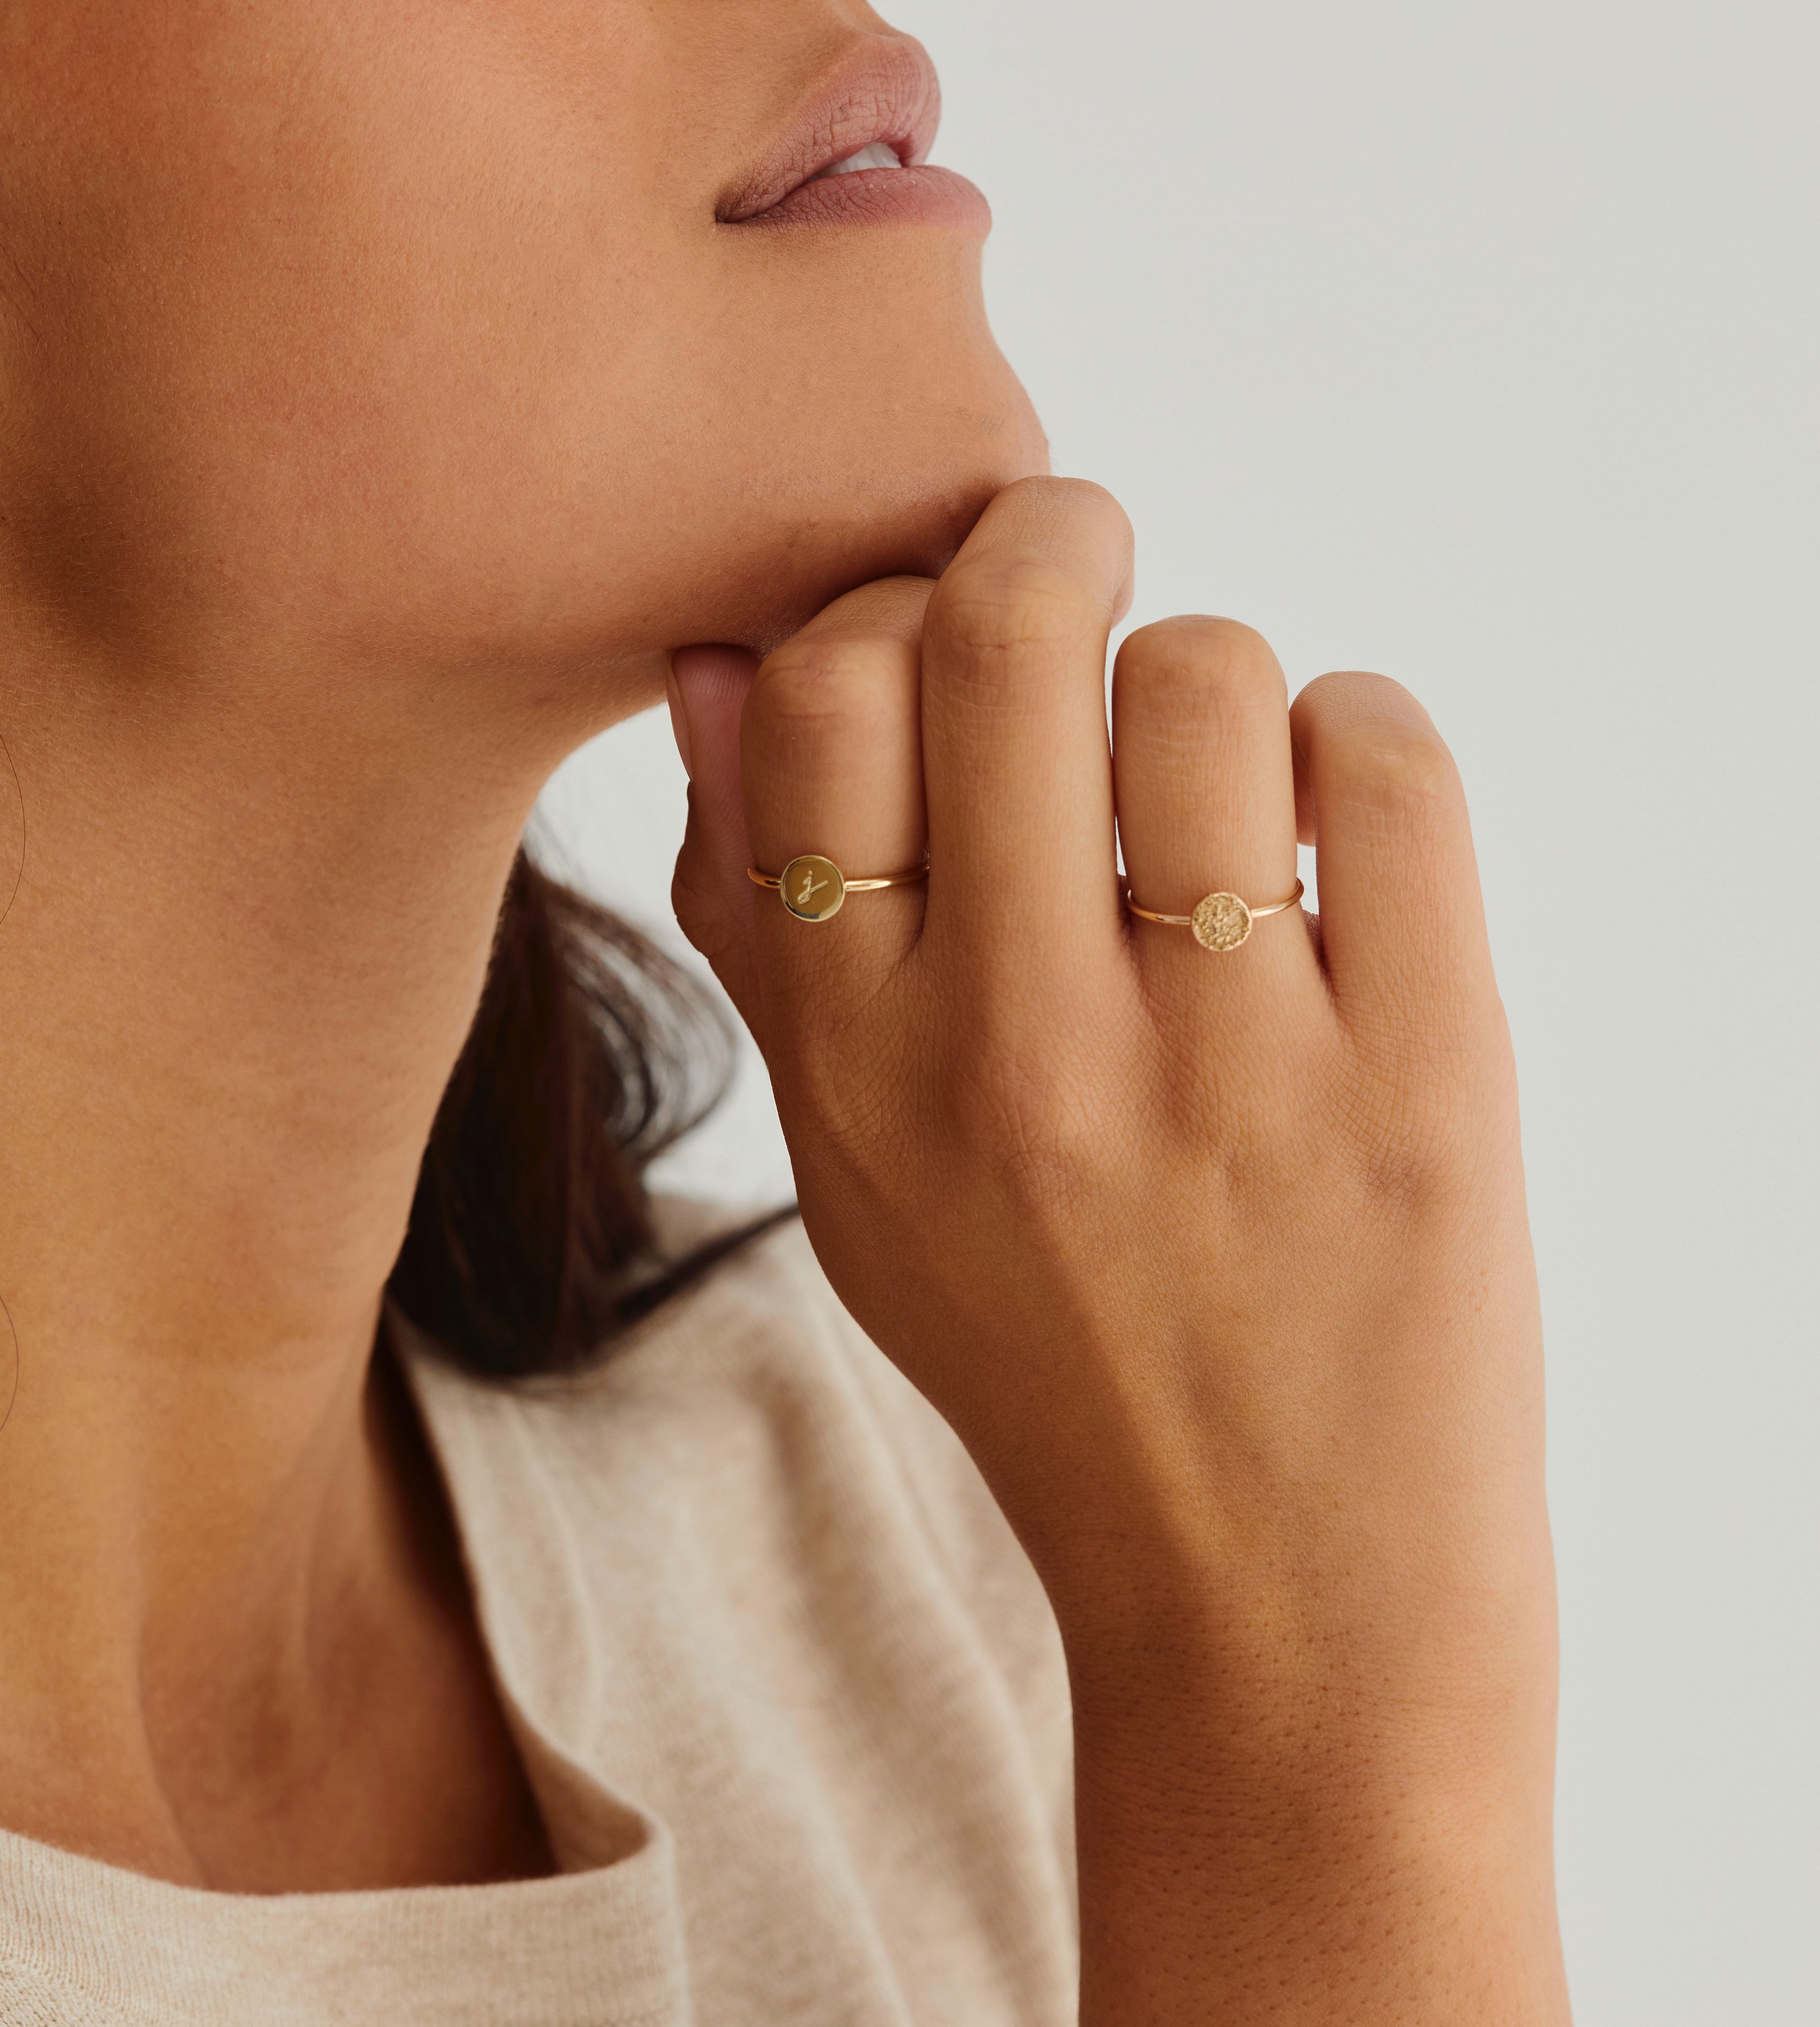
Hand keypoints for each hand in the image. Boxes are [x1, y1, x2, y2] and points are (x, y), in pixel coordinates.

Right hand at [671, 477, 1566, 2022]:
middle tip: (1081, 556)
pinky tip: (1331, 828)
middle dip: (1049, 538)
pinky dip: (1361, 737)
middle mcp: (1020, 1054)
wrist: (1274, 1603)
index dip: (887, 605)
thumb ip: (761, 923)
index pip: (819, 695)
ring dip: (1215, 682)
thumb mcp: (849, 1170)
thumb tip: (719, 661)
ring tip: (1220, 784)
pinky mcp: (1421, 1075)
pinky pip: (1388, 759)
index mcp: (857, 1066)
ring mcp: (1227, 1066)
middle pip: (1006, 633)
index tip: (945, 625)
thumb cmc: (1053, 1358)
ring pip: (1209, 673)